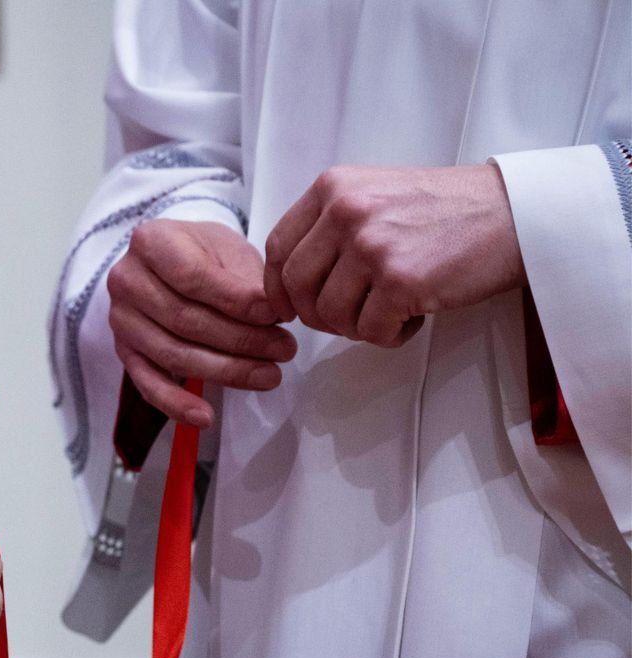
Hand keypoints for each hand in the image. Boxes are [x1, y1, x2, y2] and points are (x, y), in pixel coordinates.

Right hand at [108, 219, 296, 426]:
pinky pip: (148, 384)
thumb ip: (246, 277)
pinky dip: (176, 404)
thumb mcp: (226, 247)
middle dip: (241, 340)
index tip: (279, 316)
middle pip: (185, 320)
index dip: (237, 302)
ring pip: (173, 355)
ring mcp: (122, 320)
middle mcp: (126, 280)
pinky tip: (205, 417)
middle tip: (285, 350)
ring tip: (269, 376)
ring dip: (225, 371)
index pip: (194, 278)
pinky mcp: (124, 352)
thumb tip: (274, 314)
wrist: (166, 262)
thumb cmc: (202, 252)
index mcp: (151, 242)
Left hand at [263, 164, 526, 346]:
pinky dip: (388, 336)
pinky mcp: (400, 280)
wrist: (515, 212)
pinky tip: (411, 319)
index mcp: (333, 187)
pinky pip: (370, 331)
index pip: (277, 247)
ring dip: (355, 327)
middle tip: (346, 319)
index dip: (278, 287)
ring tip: (388, 313)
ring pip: (330, 314)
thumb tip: (289, 279)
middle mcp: (346, 211)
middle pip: (295, 285)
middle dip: (315, 314)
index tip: (290, 306)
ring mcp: (371, 245)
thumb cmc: (447, 209)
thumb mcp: (375, 193)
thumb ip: (330, 225)